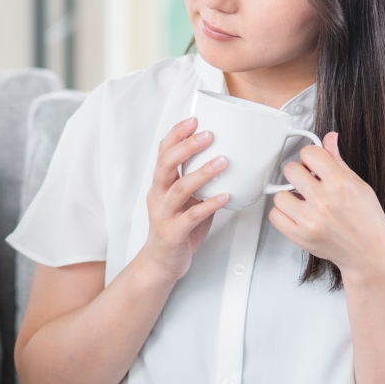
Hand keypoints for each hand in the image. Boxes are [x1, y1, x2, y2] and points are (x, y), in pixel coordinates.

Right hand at [137, 116, 230, 281]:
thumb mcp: (186, 200)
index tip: (193, 120)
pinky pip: (191, 216)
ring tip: (222, 162)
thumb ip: (199, 182)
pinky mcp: (173, 233)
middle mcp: (159, 196)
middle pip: (166, 165)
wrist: (161, 263)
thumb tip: (226, 160)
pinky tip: (224, 197)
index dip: (176, 135)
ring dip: (202, 173)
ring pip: (179, 189)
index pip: (163, 152)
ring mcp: (164, 214)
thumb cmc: (177, 229)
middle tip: (208, 135)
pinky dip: (209, 205)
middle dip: (187, 147)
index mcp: (161, 184)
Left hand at [268, 133, 384, 277]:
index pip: (309, 153)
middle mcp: (323, 201)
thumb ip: (338, 161)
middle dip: (299, 174)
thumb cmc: (367, 221)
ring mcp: (310, 220)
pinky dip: (283, 214)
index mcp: (340, 184)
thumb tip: (329, 138)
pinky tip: (297, 214)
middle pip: (290, 170)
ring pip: (279, 194)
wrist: (369, 254)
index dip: (311, 157)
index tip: (314, 164)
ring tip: (304, 202)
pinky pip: (275, 216)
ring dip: (289, 196)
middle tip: (308, 183)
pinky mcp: (300, 236)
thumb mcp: (359, 185)